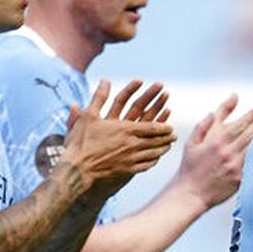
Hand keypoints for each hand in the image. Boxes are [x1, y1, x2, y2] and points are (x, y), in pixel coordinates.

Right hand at [61, 79, 175, 198]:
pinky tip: (154, 160)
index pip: (151, 126)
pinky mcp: (127, 171)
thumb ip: (99, 97)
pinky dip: (152, 162)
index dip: (163, 125)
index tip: (170, 125)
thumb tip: (105, 80)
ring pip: (153, 153)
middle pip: (156, 140)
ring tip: (168, 147)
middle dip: (167, 137)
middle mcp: (132, 144)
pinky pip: (145, 166)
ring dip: (162, 149)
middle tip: (175, 135)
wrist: (77, 169)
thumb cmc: (81, 142)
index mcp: (126, 129)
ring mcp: (131, 159)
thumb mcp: (89, 115)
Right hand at [174, 92, 252, 209]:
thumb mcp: (193, 140)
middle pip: (252, 131)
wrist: (190, 194)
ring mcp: (235, 165)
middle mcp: (228, 151)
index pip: (241, 123)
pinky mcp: (240, 178)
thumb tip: (224, 106)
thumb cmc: (191, 168)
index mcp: (217, 141)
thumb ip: (208, 122)